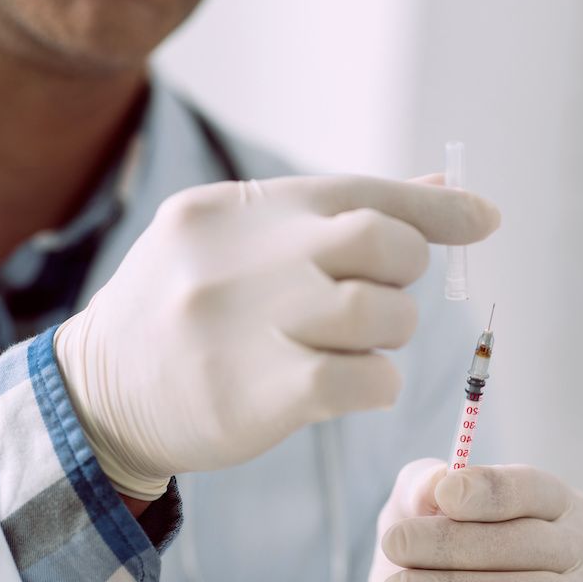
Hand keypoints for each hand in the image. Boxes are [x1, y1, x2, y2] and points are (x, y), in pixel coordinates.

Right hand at [54, 176, 498, 498]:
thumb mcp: (237, 242)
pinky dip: (377, 383)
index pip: (358, 191)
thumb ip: (328, 217)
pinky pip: (360, 378)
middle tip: (381, 296)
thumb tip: (441, 186)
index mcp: (240, 209)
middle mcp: (243, 257)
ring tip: (357, 345)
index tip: (484, 219)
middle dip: (402, 271)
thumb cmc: (188, 312)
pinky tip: (356, 387)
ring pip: (378, 312)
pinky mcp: (255, 395)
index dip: (433, 206)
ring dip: (390, 332)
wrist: (98, 395)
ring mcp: (247, 326)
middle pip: (378, 242)